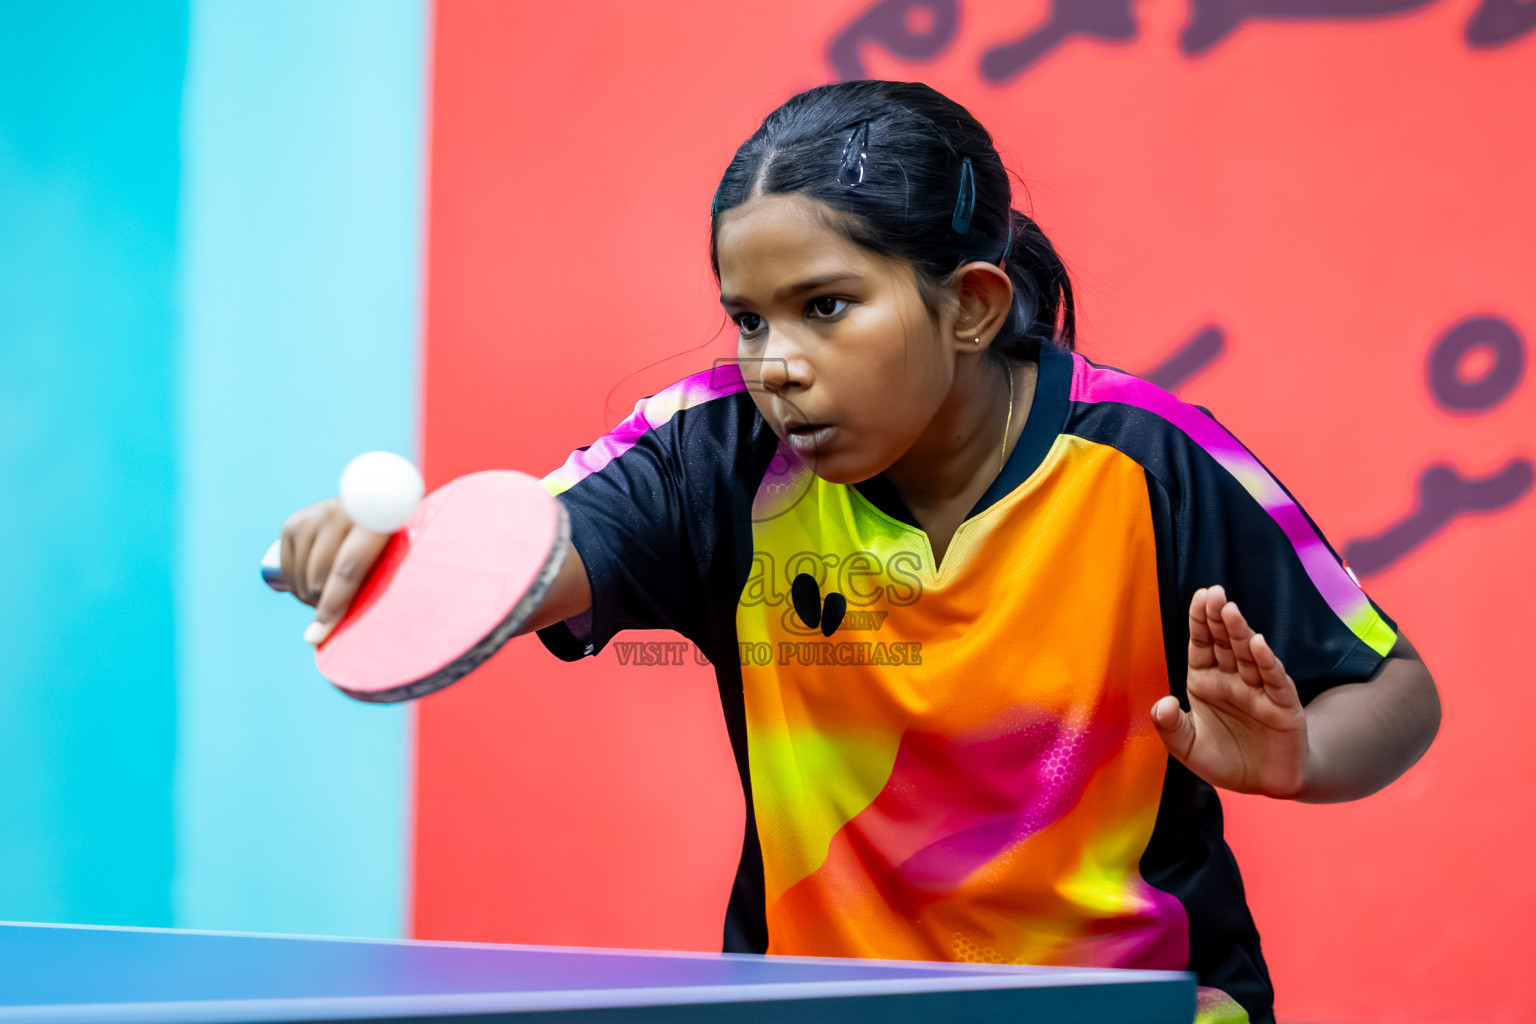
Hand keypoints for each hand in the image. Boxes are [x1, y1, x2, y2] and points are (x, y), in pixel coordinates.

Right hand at [278, 497, 390, 643]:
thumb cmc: (391, 542)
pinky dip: (295, 584)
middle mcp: (340, 515)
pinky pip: (286, 568)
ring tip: (325, 593)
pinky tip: (308, 582)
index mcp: (374, 524)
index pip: (347, 571)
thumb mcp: (394, 556)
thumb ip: (376, 583)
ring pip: (301, 576)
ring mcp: (314, 516)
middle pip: (319, 578)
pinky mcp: (294, 523)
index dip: (332, 606)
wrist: (378, 499)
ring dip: (308, 595)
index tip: (317, 637)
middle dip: (322, 604)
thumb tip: (335, 632)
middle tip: (334, 608)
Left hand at [1150, 585, 1309, 797]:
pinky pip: (1273, 681)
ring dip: (1240, 632)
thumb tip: (1163, 703)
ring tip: (1230, 611)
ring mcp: (1258, 690)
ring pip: (1249, 655)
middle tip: (1214, 592)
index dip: (1200, 620)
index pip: (1202, 643)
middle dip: (1218, 617)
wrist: (1265, 783)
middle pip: (1225, 642)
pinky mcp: (1282, 707)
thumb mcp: (1187, 747)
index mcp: (1206, 680)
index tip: (1199, 596)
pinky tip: (1259, 645)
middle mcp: (1232, 679)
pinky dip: (1267, 662)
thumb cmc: (1225, 759)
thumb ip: (1170, 726)